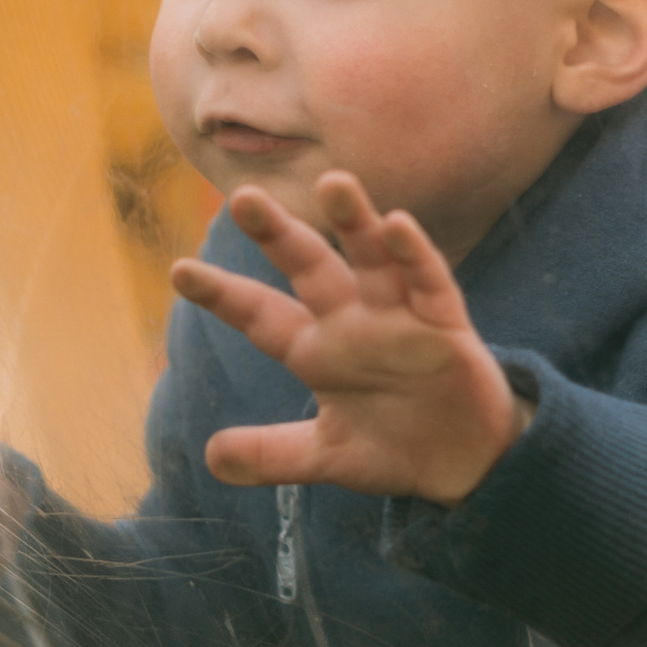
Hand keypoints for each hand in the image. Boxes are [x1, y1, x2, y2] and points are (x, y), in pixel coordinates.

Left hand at [170, 171, 529, 506]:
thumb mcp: (326, 455)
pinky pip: (430, 284)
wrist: (466, 464)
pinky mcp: (447, 327)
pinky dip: (416, 256)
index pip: (261, 315)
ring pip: (372, 259)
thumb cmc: (394, 444)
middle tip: (244, 198)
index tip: (179, 271)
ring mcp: (401, 318)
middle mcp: (353, 322)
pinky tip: (399, 226)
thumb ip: (271, 455)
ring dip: (355, 222)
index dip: (224, 294)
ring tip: (334, 182)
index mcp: (317, 350)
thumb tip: (209, 458)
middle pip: (310, 268)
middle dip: (279, 235)